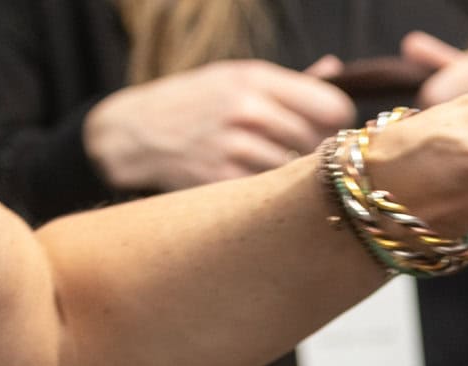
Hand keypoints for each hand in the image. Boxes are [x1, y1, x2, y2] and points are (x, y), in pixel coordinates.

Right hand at [83, 57, 355, 191]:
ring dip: (291, 175)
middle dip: (314, 151)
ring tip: (266, 166)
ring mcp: (234, 148)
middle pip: (319, 143)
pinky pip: (269, 193)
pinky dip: (267, 193)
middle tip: (294, 152)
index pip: (332, 107)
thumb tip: (335, 70)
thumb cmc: (192, 105)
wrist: (130, 135)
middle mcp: (246, 110)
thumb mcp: (232, 78)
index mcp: (254, 79)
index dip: (337, 123)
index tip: (327, 130)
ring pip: (296, 172)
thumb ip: (288, 81)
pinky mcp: (222, 182)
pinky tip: (250, 182)